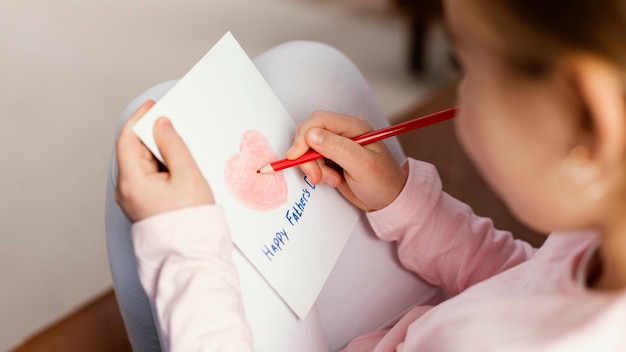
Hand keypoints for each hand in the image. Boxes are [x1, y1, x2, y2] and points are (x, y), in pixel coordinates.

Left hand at [115, 100, 214, 222]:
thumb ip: (173, 145)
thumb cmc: (190, 220)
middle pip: (133, 151)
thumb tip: (161, 125)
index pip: (127, 139)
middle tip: (173, 123)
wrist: (191, 256)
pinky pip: (147, 178)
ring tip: (180, 147)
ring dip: (158, 152)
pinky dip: (160, 167)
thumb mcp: (187, 175)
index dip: (140, 119)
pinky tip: (177, 166)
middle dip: (152, 135)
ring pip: (141, 164)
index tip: (153, 106)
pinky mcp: (143, 206)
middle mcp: (126, 191)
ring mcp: (133, 200)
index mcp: (131, 181)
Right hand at [286, 111, 406, 210]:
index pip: (318, 121)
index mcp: (353, 127)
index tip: (296, 157)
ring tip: (332, 179)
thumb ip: (337, 148)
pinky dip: (317, 172)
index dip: (303, 137)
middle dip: (307, 155)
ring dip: (314, 167)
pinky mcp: (332, 159)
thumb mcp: (362, 165)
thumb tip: (312, 135)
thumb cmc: (383, 182)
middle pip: (309, 133)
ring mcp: (337, 146)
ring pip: (309, 149)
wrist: (389, 201)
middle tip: (316, 175)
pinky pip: (313, 161)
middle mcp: (343, 133)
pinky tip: (333, 180)